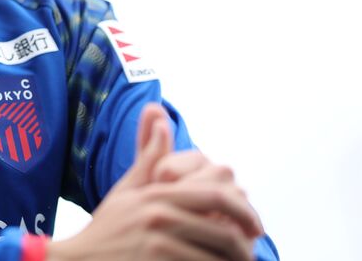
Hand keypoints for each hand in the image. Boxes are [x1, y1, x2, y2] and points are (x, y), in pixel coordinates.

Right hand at [45, 104, 262, 260]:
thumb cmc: (106, 228)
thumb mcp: (127, 190)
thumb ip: (149, 157)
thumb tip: (160, 116)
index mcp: (156, 193)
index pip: (215, 194)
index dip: (243, 209)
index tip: (254, 225)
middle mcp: (158, 215)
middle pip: (222, 228)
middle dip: (245, 243)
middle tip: (255, 251)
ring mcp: (156, 243)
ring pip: (214, 255)